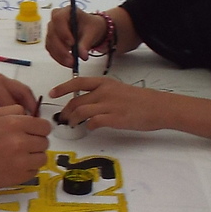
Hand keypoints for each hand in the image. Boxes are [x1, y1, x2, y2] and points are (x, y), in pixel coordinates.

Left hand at [0, 53, 36, 119]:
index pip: (10, 102)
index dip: (19, 117)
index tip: (25, 132)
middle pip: (23, 91)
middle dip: (32, 107)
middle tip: (37, 124)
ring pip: (20, 88)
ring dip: (29, 101)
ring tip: (33, 119)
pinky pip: (14, 88)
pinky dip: (22, 98)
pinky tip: (20, 110)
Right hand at [0, 105, 50, 189]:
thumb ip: (12, 110)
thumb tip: (29, 114)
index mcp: (14, 124)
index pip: (44, 126)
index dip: (41, 128)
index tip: (36, 131)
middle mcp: (20, 142)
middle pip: (45, 142)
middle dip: (36, 142)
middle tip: (24, 144)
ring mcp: (20, 162)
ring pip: (42, 158)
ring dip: (34, 156)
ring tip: (20, 155)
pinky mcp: (18, 177)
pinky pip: (34, 171)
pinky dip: (28, 168)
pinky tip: (15, 165)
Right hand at [45, 8, 107, 67]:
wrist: (90, 31)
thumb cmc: (91, 26)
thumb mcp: (92, 32)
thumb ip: (86, 43)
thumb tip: (82, 56)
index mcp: (66, 12)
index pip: (59, 19)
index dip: (63, 31)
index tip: (72, 43)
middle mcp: (55, 20)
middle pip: (52, 33)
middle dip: (61, 49)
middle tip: (72, 60)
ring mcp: (52, 30)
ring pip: (50, 44)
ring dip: (60, 56)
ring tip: (72, 63)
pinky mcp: (51, 41)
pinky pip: (51, 50)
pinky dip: (59, 58)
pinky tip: (68, 62)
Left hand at [48, 76, 174, 131]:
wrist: (158, 107)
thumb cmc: (140, 100)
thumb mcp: (118, 89)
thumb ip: (102, 94)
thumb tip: (87, 102)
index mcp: (105, 83)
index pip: (78, 82)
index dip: (62, 88)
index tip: (52, 93)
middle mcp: (104, 92)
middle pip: (76, 101)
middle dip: (66, 111)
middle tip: (63, 118)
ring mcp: (108, 105)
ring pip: (81, 112)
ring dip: (73, 120)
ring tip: (72, 125)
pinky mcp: (114, 119)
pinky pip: (93, 122)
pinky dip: (88, 126)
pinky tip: (90, 128)